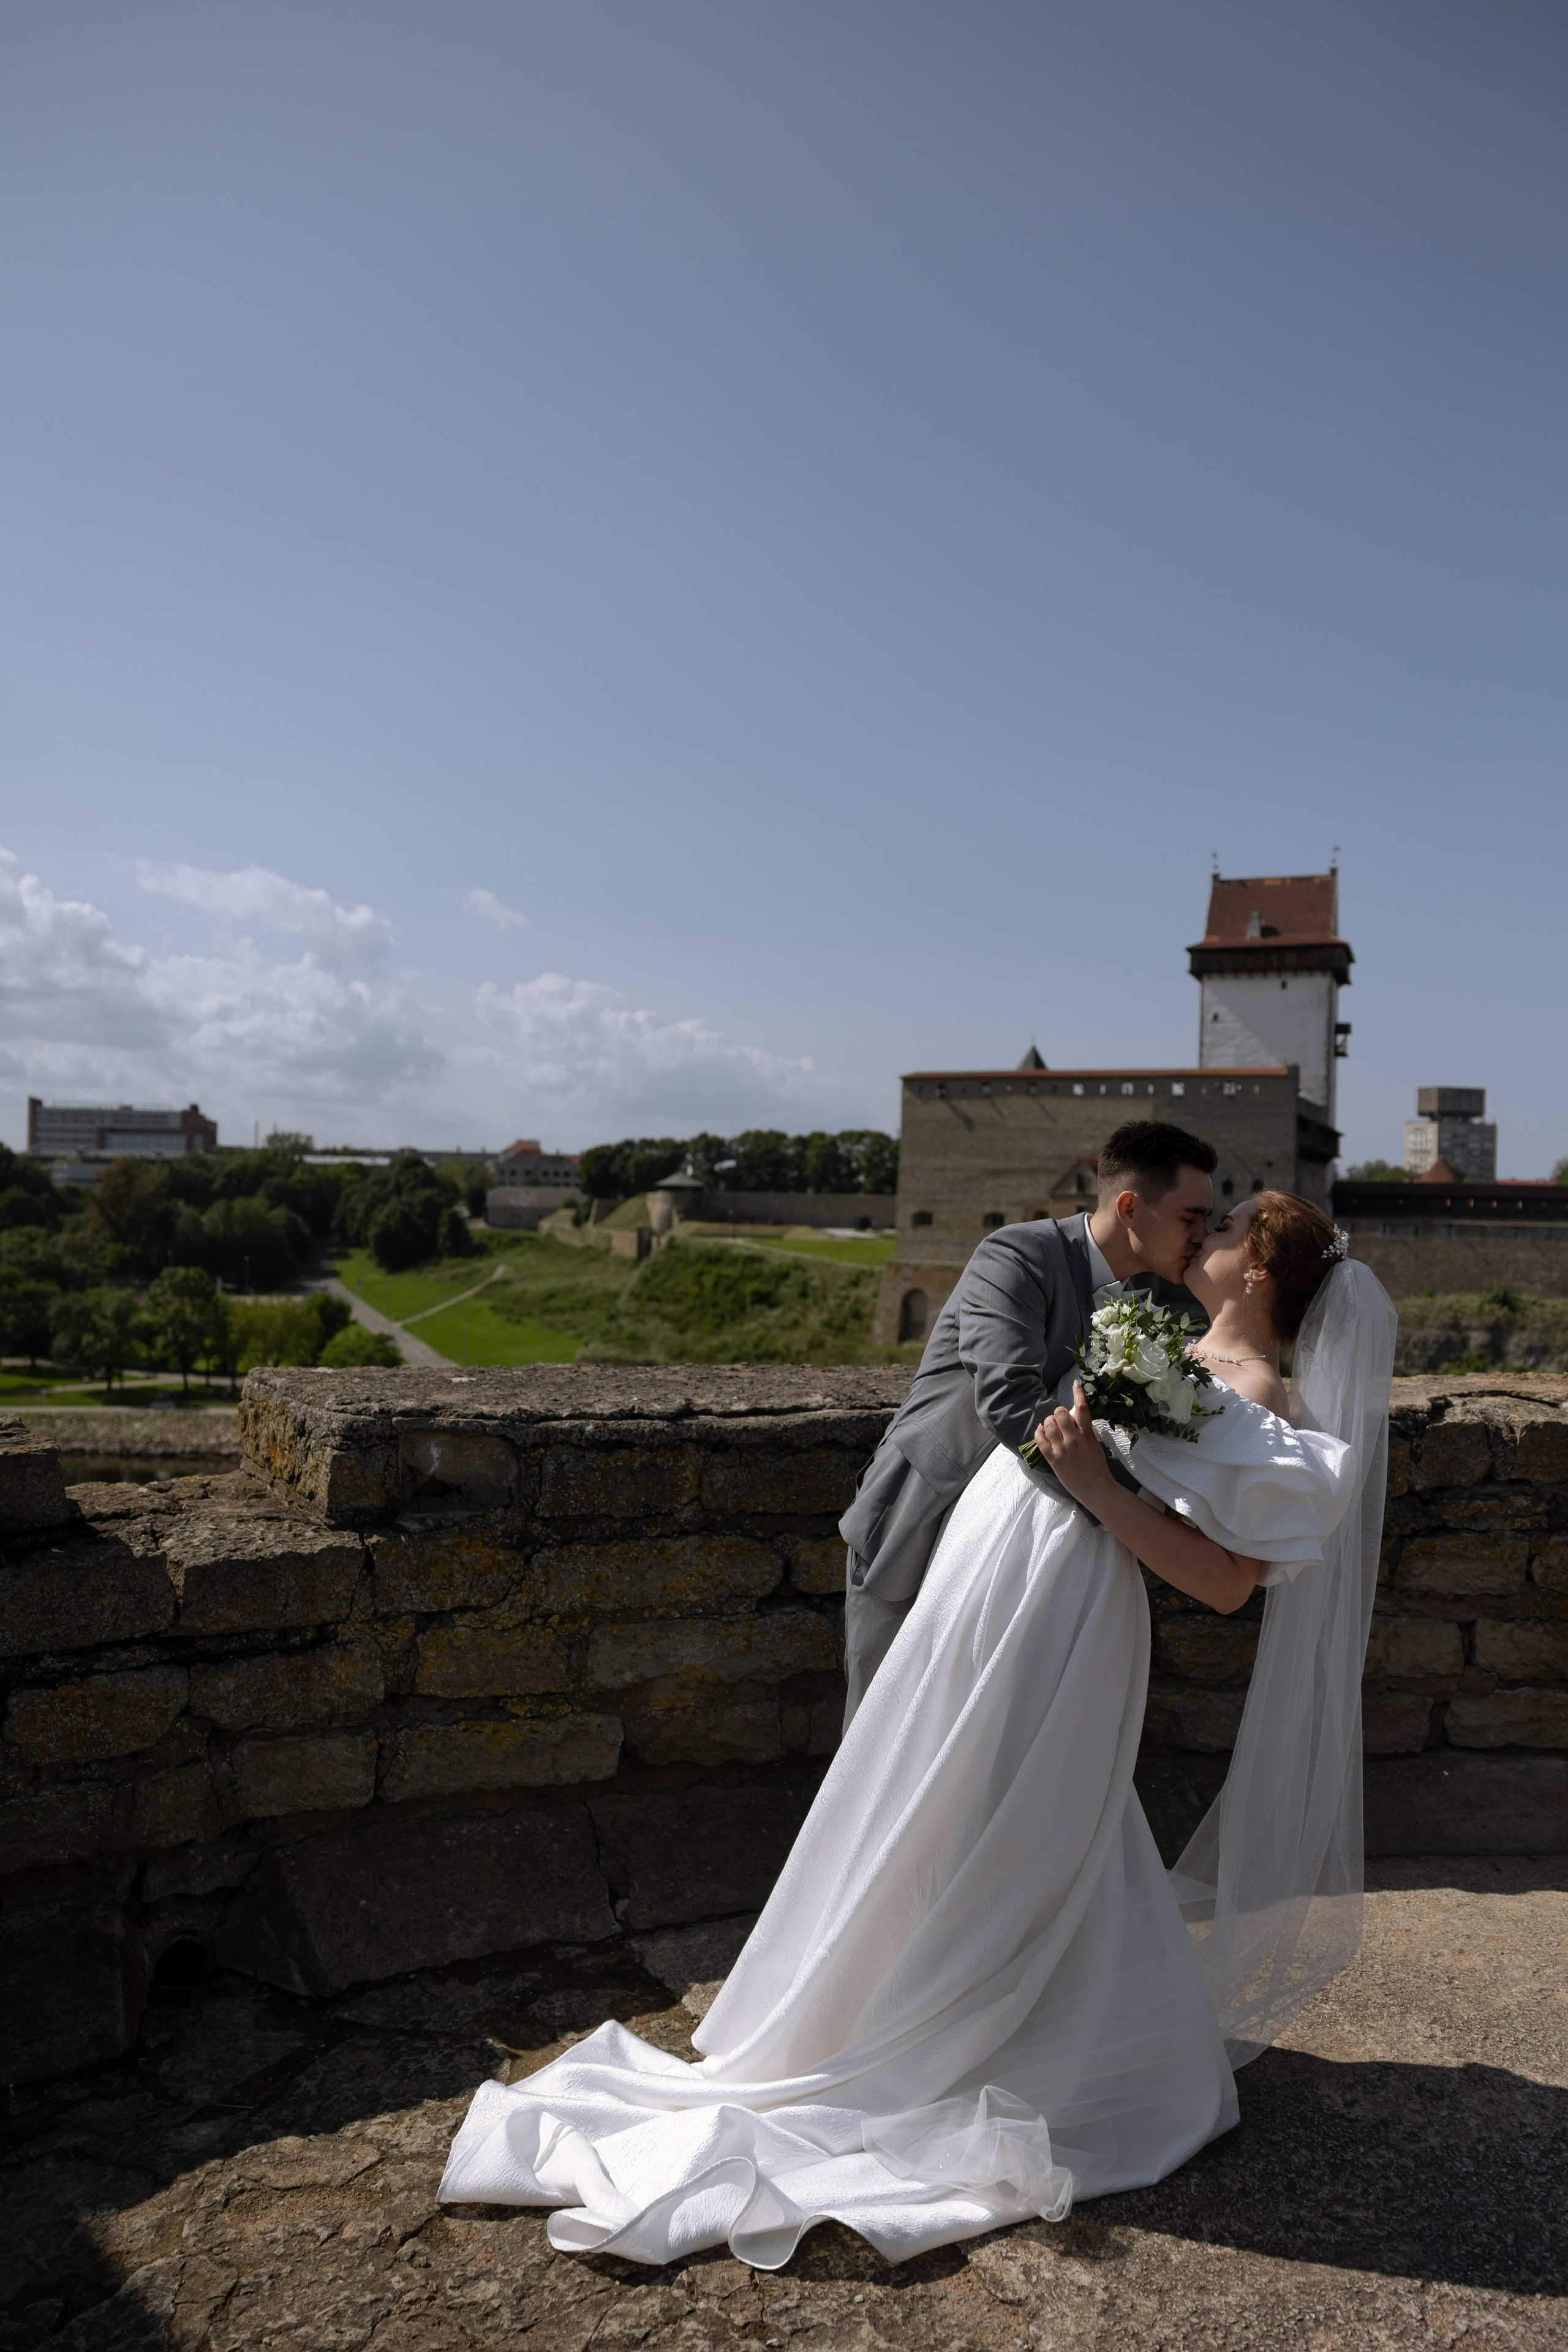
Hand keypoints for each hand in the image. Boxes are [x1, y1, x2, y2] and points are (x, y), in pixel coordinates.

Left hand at [1030, 1382, 1116, 1507]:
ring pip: (1048, 1425)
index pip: (1082, 1408)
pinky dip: (1038, 1433)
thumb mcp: (1094, 1444)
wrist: (1095, 1488)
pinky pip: (1040, 1441)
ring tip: (1051, 1426)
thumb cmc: (1098, 1467)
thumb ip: (1085, 1431)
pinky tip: (1040, 1431)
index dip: (1078, 1393)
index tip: (1075, 1383)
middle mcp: (1073, 1439)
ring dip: (1048, 1422)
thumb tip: (1074, 1420)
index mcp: (1087, 1434)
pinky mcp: (1053, 1459)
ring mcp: (1062, 1449)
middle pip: (1060, 1413)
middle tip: (1060, 1419)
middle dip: (1058, 1413)